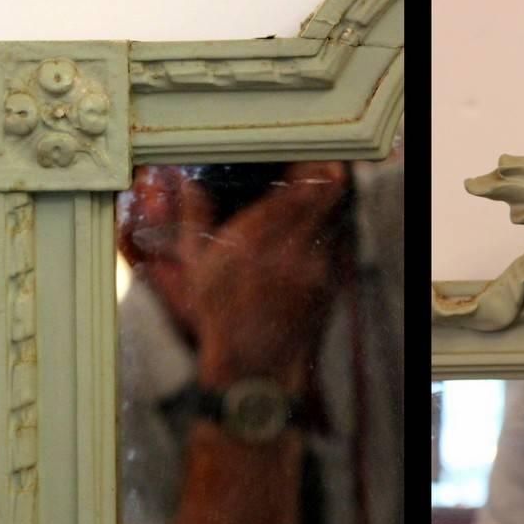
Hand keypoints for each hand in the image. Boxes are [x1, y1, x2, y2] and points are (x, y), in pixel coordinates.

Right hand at [178, 162, 349, 394]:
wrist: (254, 365)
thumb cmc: (218, 315)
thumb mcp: (196, 267)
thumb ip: (193, 218)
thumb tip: (188, 182)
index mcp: (247, 242)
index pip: (288, 194)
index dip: (303, 172)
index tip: (304, 158)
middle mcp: (283, 252)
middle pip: (317, 200)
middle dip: (323, 178)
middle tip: (324, 164)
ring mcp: (310, 269)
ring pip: (330, 220)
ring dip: (329, 202)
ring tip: (326, 185)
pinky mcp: (327, 284)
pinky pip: (334, 245)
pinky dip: (330, 230)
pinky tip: (322, 224)